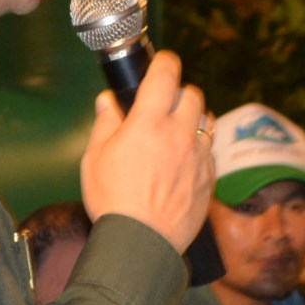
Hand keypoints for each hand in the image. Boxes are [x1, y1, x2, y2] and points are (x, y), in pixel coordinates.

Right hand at [77, 50, 210, 250]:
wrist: (142, 243)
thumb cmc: (113, 201)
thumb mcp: (94, 158)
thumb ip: (105, 123)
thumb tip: (107, 101)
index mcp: (149, 122)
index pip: (166, 74)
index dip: (164, 61)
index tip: (161, 62)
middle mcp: (180, 134)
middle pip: (193, 93)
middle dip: (179, 92)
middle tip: (164, 103)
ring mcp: (199, 156)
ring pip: (206, 120)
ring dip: (193, 118)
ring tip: (176, 131)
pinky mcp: (209, 178)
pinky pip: (209, 151)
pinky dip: (199, 148)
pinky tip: (183, 161)